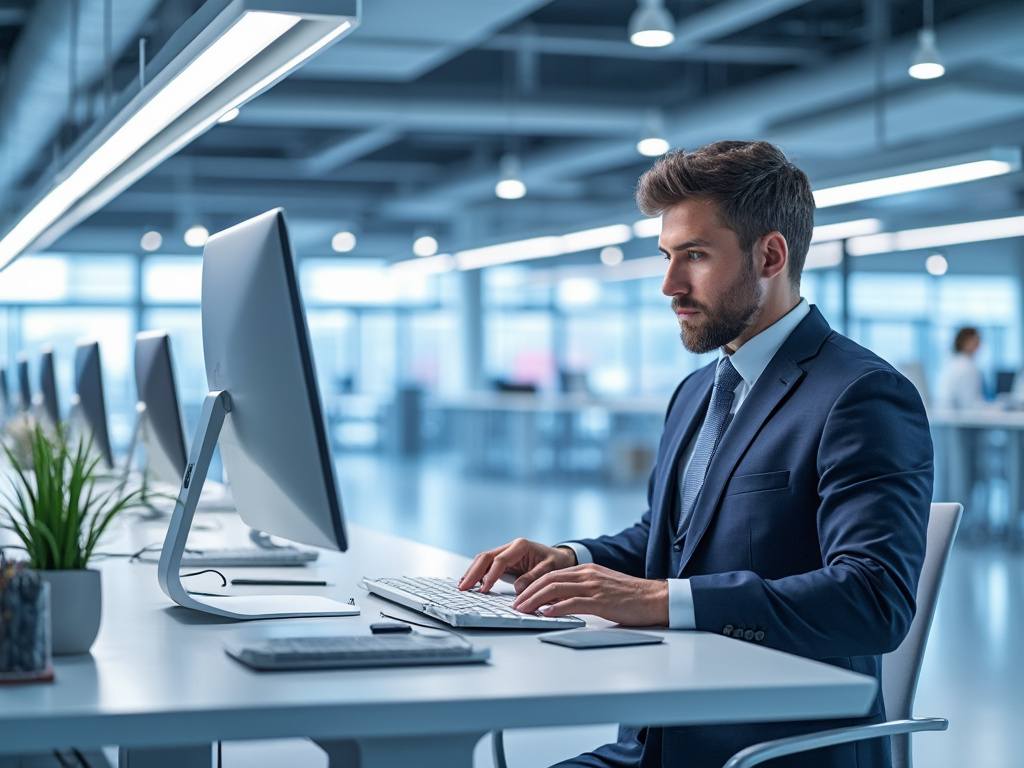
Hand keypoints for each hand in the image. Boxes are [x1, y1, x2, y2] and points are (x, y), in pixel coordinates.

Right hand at [459, 538, 576, 593]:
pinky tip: (471, 584)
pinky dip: (477, 574)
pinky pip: (486, 566)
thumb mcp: (550, 569)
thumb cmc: (556, 562)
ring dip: (472, 573)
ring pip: (483, 560)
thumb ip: (534, 577)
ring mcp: (505, 553)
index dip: (491, 575)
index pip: (500, 560)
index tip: (485, 589)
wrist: (560, 557)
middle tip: (463, 587)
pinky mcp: (503, 561)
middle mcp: (510, 547)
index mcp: (521, 546)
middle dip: (473, 572)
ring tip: (462, 587)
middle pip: (485, 557)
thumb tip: (518, 588)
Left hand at [511, 564, 668, 626]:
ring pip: (556, 589)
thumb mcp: (602, 587)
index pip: (551, 575)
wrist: (655, 598)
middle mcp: (587, 575)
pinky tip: (546, 614)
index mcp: (586, 570)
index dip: (532, 586)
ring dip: (535, 601)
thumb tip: (556, 604)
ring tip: (523, 610)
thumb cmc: (630, 597)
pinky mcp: (602, 601)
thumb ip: (580, 592)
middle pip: (549, 580)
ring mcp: (594, 587)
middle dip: (528, 593)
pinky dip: (556, 608)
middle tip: (515, 605)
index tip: (520, 597)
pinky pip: (574, 602)